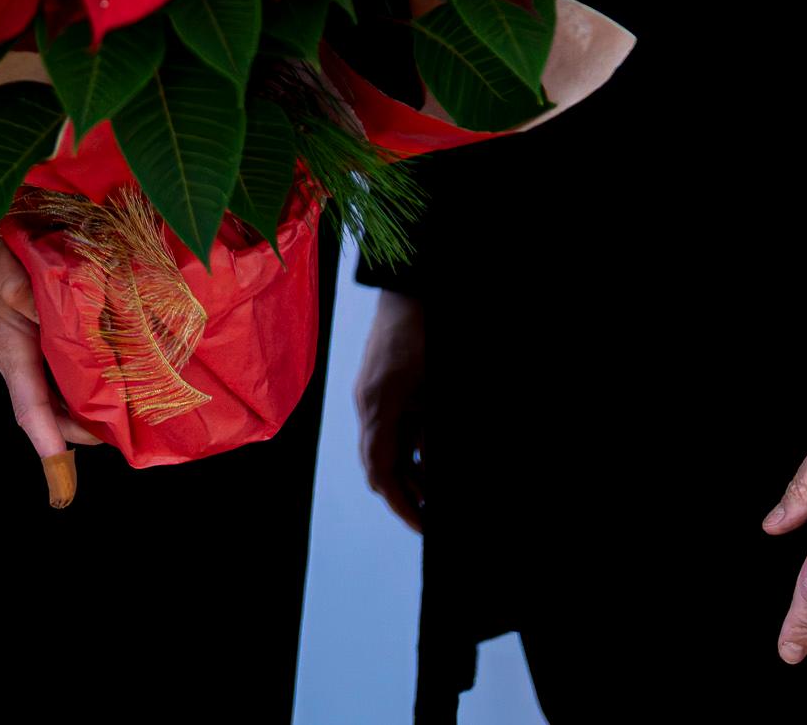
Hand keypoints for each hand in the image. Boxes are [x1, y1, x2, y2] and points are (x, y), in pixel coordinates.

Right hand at [0, 131, 102, 503]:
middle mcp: (19, 357)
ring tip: (127, 410)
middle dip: (82, 427)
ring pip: (57, 386)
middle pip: (50, 406)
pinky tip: (113, 363)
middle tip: (123, 434)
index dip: (47, 441)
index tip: (62, 477)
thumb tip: (68, 326)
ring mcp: (26, 344)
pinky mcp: (34, 326)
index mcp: (11, 353)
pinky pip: (61, 359)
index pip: (29, 408)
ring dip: (86, 401)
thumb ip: (37, 302)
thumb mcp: (12, 276)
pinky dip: (85, 369)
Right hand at [354, 289, 429, 529]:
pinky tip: (428, 456)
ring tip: (435, 494)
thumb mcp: (437, 385)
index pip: (383, 473)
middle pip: (381, 466)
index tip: (425, 525)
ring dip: (410, 472)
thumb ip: (433, 432)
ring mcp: (373, 393)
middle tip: (431, 518)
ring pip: (387, 448)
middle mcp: (369, 404)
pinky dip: (410, 446)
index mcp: (379, 406)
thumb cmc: (427, 328)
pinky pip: (392, 425)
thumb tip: (434, 468)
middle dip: (407, 495)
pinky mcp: (381, 384)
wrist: (410, 280)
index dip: (403, 505)